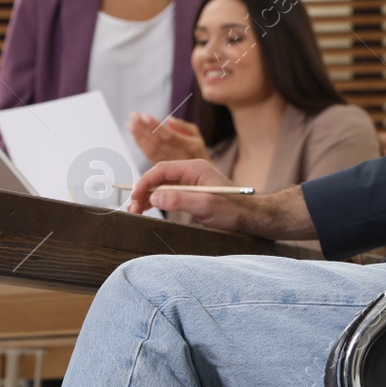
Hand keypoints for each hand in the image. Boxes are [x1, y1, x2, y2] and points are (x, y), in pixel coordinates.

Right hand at [127, 160, 315, 240]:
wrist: (253, 218)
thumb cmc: (234, 211)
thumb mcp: (206, 206)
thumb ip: (180, 199)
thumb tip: (154, 197)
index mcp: (195, 167)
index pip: (162, 169)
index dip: (144, 183)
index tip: (134, 198)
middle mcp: (192, 172)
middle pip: (159, 176)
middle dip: (143, 191)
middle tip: (132, 209)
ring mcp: (192, 183)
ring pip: (162, 186)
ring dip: (148, 197)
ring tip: (136, 211)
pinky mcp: (192, 194)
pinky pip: (169, 194)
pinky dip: (157, 201)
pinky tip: (149, 210)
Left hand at [129, 112, 208, 162]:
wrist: (199, 176)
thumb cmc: (196, 151)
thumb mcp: (196, 135)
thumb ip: (183, 127)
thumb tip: (169, 120)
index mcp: (190, 147)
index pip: (170, 136)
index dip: (156, 127)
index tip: (144, 116)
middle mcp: (180, 156)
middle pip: (158, 142)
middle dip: (144, 128)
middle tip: (133, 117)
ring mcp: (171, 164)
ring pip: (152, 150)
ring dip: (139, 136)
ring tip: (131, 125)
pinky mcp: (163, 170)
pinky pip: (150, 157)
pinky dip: (141, 145)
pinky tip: (135, 136)